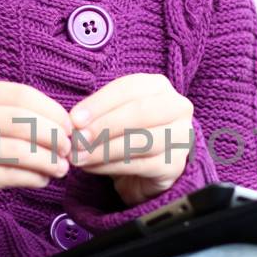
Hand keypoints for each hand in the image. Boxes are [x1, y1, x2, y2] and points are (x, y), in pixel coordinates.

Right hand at [0, 80, 73, 219]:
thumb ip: (13, 113)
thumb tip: (65, 122)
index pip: (19, 95)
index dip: (51, 111)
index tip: (69, 126)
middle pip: (20, 121)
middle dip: (53, 136)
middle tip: (67, 148)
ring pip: (16, 151)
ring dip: (47, 160)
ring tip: (60, 167)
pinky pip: (7, 176)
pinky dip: (33, 177)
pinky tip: (42, 179)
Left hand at [69, 74, 193, 208]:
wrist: (148, 168)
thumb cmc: (127, 134)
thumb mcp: (112, 115)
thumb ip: (96, 115)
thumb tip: (75, 124)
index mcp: (159, 87)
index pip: (128, 89)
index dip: (99, 104)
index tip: (74, 119)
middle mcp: (177, 107)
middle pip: (139, 112)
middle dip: (104, 126)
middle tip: (78, 140)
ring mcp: (181, 137)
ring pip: (140, 141)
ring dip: (104, 150)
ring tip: (80, 157)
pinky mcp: (175, 165)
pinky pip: (140, 165)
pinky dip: (111, 167)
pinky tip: (92, 168)